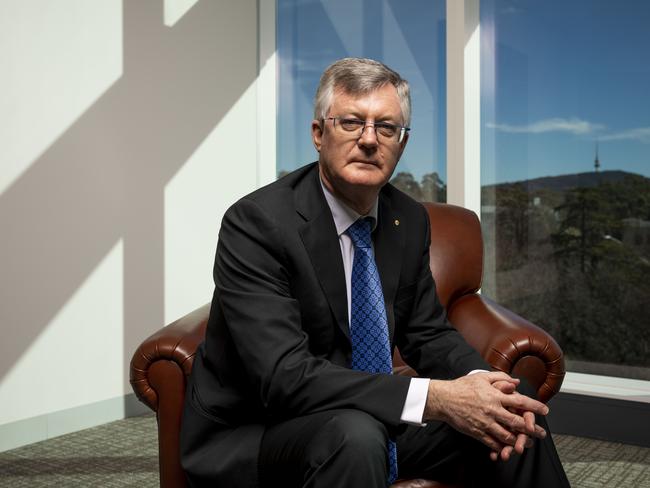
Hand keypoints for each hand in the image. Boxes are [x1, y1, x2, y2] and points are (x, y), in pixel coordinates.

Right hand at [423, 372, 547, 455]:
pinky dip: (502, 448)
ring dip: (519, 441)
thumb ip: (500, 378)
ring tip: (527, 444)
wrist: (444, 399)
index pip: (519, 402)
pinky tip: (508, 449)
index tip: (545, 410)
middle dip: (532, 429)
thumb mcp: (481, 377)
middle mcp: (492, 410)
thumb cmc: (462, 386)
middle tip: (541, 433)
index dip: (534, 406)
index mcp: (495, 396)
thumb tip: (515, 382)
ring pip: (507, 436)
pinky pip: (492, 443)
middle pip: (517, 422)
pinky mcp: (477, 432)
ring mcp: (485, 423)